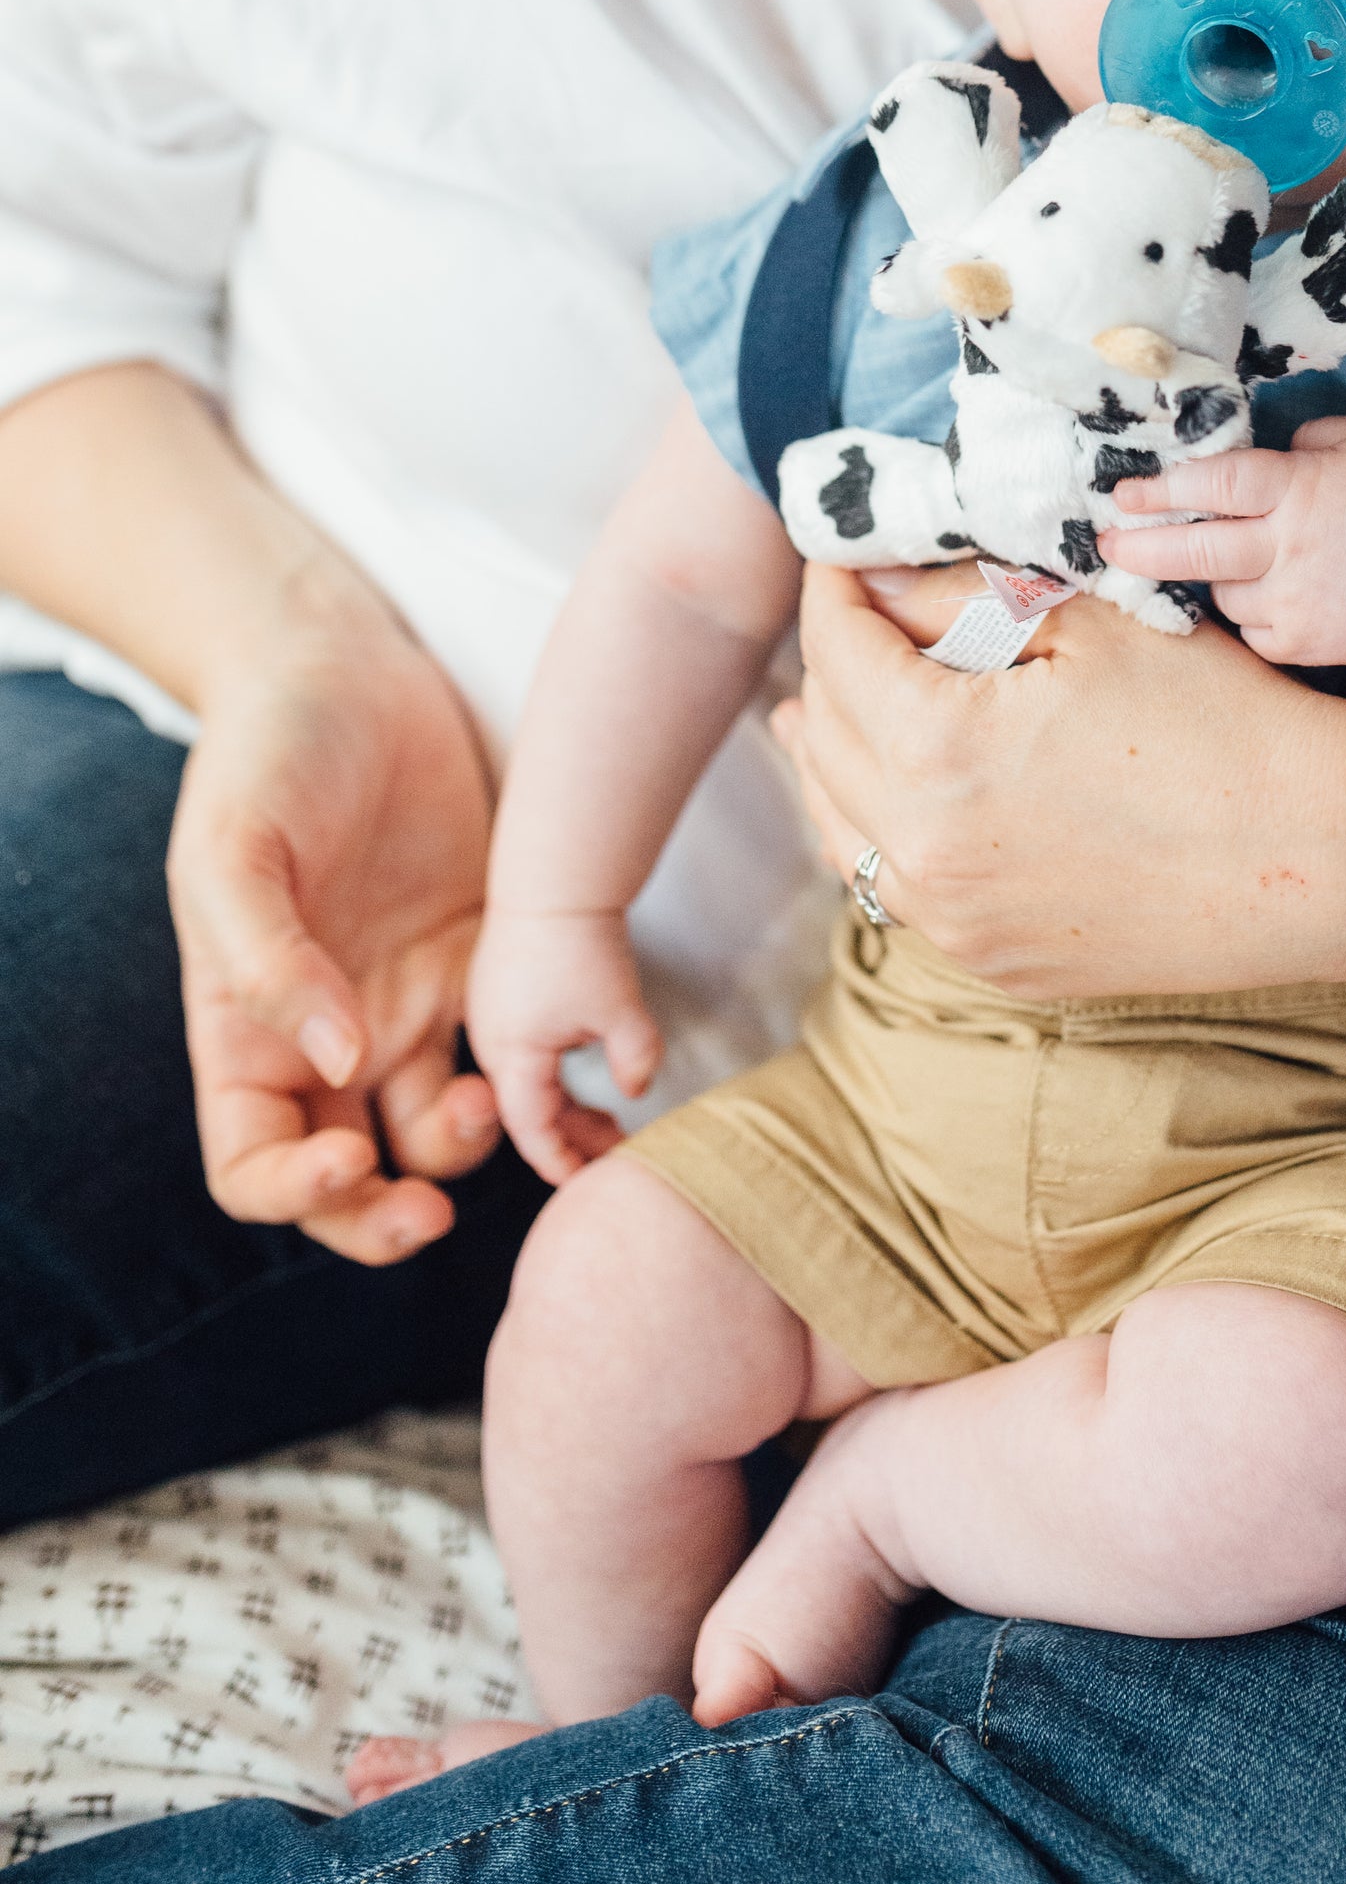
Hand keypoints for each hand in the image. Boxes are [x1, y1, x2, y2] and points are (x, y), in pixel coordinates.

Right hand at [165, 615, 505, 1263]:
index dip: (292, 1196)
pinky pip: (516, 1046)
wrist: (343, 665)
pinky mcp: (482, 957)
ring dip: (472, 1150)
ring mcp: (409, 1001)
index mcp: (248, 1032)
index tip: (347, 1166)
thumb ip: (269, 961)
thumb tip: (335, 1066)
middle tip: (437, 1212)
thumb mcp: (233, 852)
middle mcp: (327, 1037)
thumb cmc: (264, 755)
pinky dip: (545, 1078)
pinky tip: (573, 1068)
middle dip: (388, 1218)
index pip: (253, 1167)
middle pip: (353, 1179)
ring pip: (443, 1129)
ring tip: (507, 1103)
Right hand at [469, 906, 661, 1188]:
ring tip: (613, 1120)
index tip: (591, 1183)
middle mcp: (491, 1045)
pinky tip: (593, 1068)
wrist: (556, 876)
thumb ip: (635, 1057)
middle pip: (529, 1111)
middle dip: (572, 1138)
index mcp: (511, 1058)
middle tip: (618, 1151)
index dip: (563, 1162)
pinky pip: (528, 1052)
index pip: (532, 1133)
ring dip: (568, 1105)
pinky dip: (558, 1073)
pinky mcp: (502, 993)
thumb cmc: (583, 945)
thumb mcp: (620, 1010)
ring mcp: (493, 1017)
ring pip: (530, 1082)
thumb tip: (637, 1090)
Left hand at [772, 557, 1345, 998]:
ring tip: (821, 706)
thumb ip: (960, 597)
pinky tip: (892, 796)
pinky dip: (876, 828)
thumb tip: (874, 581)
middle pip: (824, 735)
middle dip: (830, 660)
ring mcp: (956, 923)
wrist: (1323, 859)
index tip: (843, 551)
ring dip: (831, 751)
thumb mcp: (1089, 626)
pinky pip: (894, 887)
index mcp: (937, 755)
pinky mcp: (995, 961)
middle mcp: (924, 855)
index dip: (833, 586)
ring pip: (841, 825)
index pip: (837, 648)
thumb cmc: (1221, 723)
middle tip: (854, 611)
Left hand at [1098, 414, 1345, 666]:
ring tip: (1237, 562)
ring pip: (1224, 594)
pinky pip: (1255, 633)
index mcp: (1302, 488)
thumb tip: (1269, 455)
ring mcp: (1298, 601)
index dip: (1161, 489)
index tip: (1123, 492)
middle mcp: (1291, 547)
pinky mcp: (1310, 644)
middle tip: (1105, 547)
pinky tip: (1272, 595)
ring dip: (1217, 578)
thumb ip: (1310, 441)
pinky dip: (1253, 615)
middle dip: (1140, 548)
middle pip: (1196, 550)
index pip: (1214, 485)